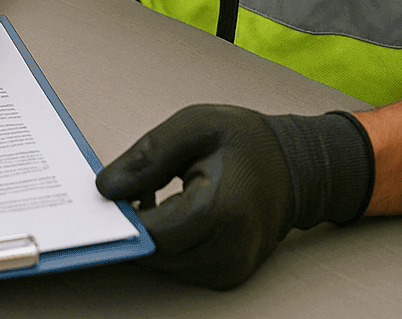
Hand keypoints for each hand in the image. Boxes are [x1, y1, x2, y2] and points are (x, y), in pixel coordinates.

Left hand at [95, 106, 373, 289]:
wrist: (296, 166)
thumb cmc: (246, 141)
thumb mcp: (194, 125)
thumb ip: (148, 156)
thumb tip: (106, 189)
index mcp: (222, 210)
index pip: (152, 233)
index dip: (123, 216)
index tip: (110, 193)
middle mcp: (229, 250)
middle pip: (154, 252)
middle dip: (134, 223)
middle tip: (133, 185)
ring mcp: (231, 268)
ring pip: (163, 262)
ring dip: (150, 233)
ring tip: (156, 192)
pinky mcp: (228, 275)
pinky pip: (179, 265)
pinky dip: (167, 242)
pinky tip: (173, 210)